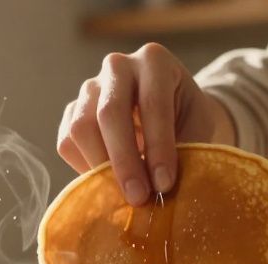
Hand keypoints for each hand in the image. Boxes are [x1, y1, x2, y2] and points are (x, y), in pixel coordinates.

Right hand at [57, 43, 234, 205]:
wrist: (174, 116)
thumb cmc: (190, 123)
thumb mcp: (199, 131)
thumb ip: (185, 153)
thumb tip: (163, 190)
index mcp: (155, 61)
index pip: (153, 103)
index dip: (158, 147)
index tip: (165, 185)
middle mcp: (118, 67)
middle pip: (109, 113)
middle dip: (124, 161)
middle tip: (138, 198)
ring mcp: (90, 88)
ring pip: (81, 128)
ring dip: (100, 168)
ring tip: (123, 196)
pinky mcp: (73, 112)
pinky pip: (67, 143)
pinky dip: (84, 169)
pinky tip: (108, 183)